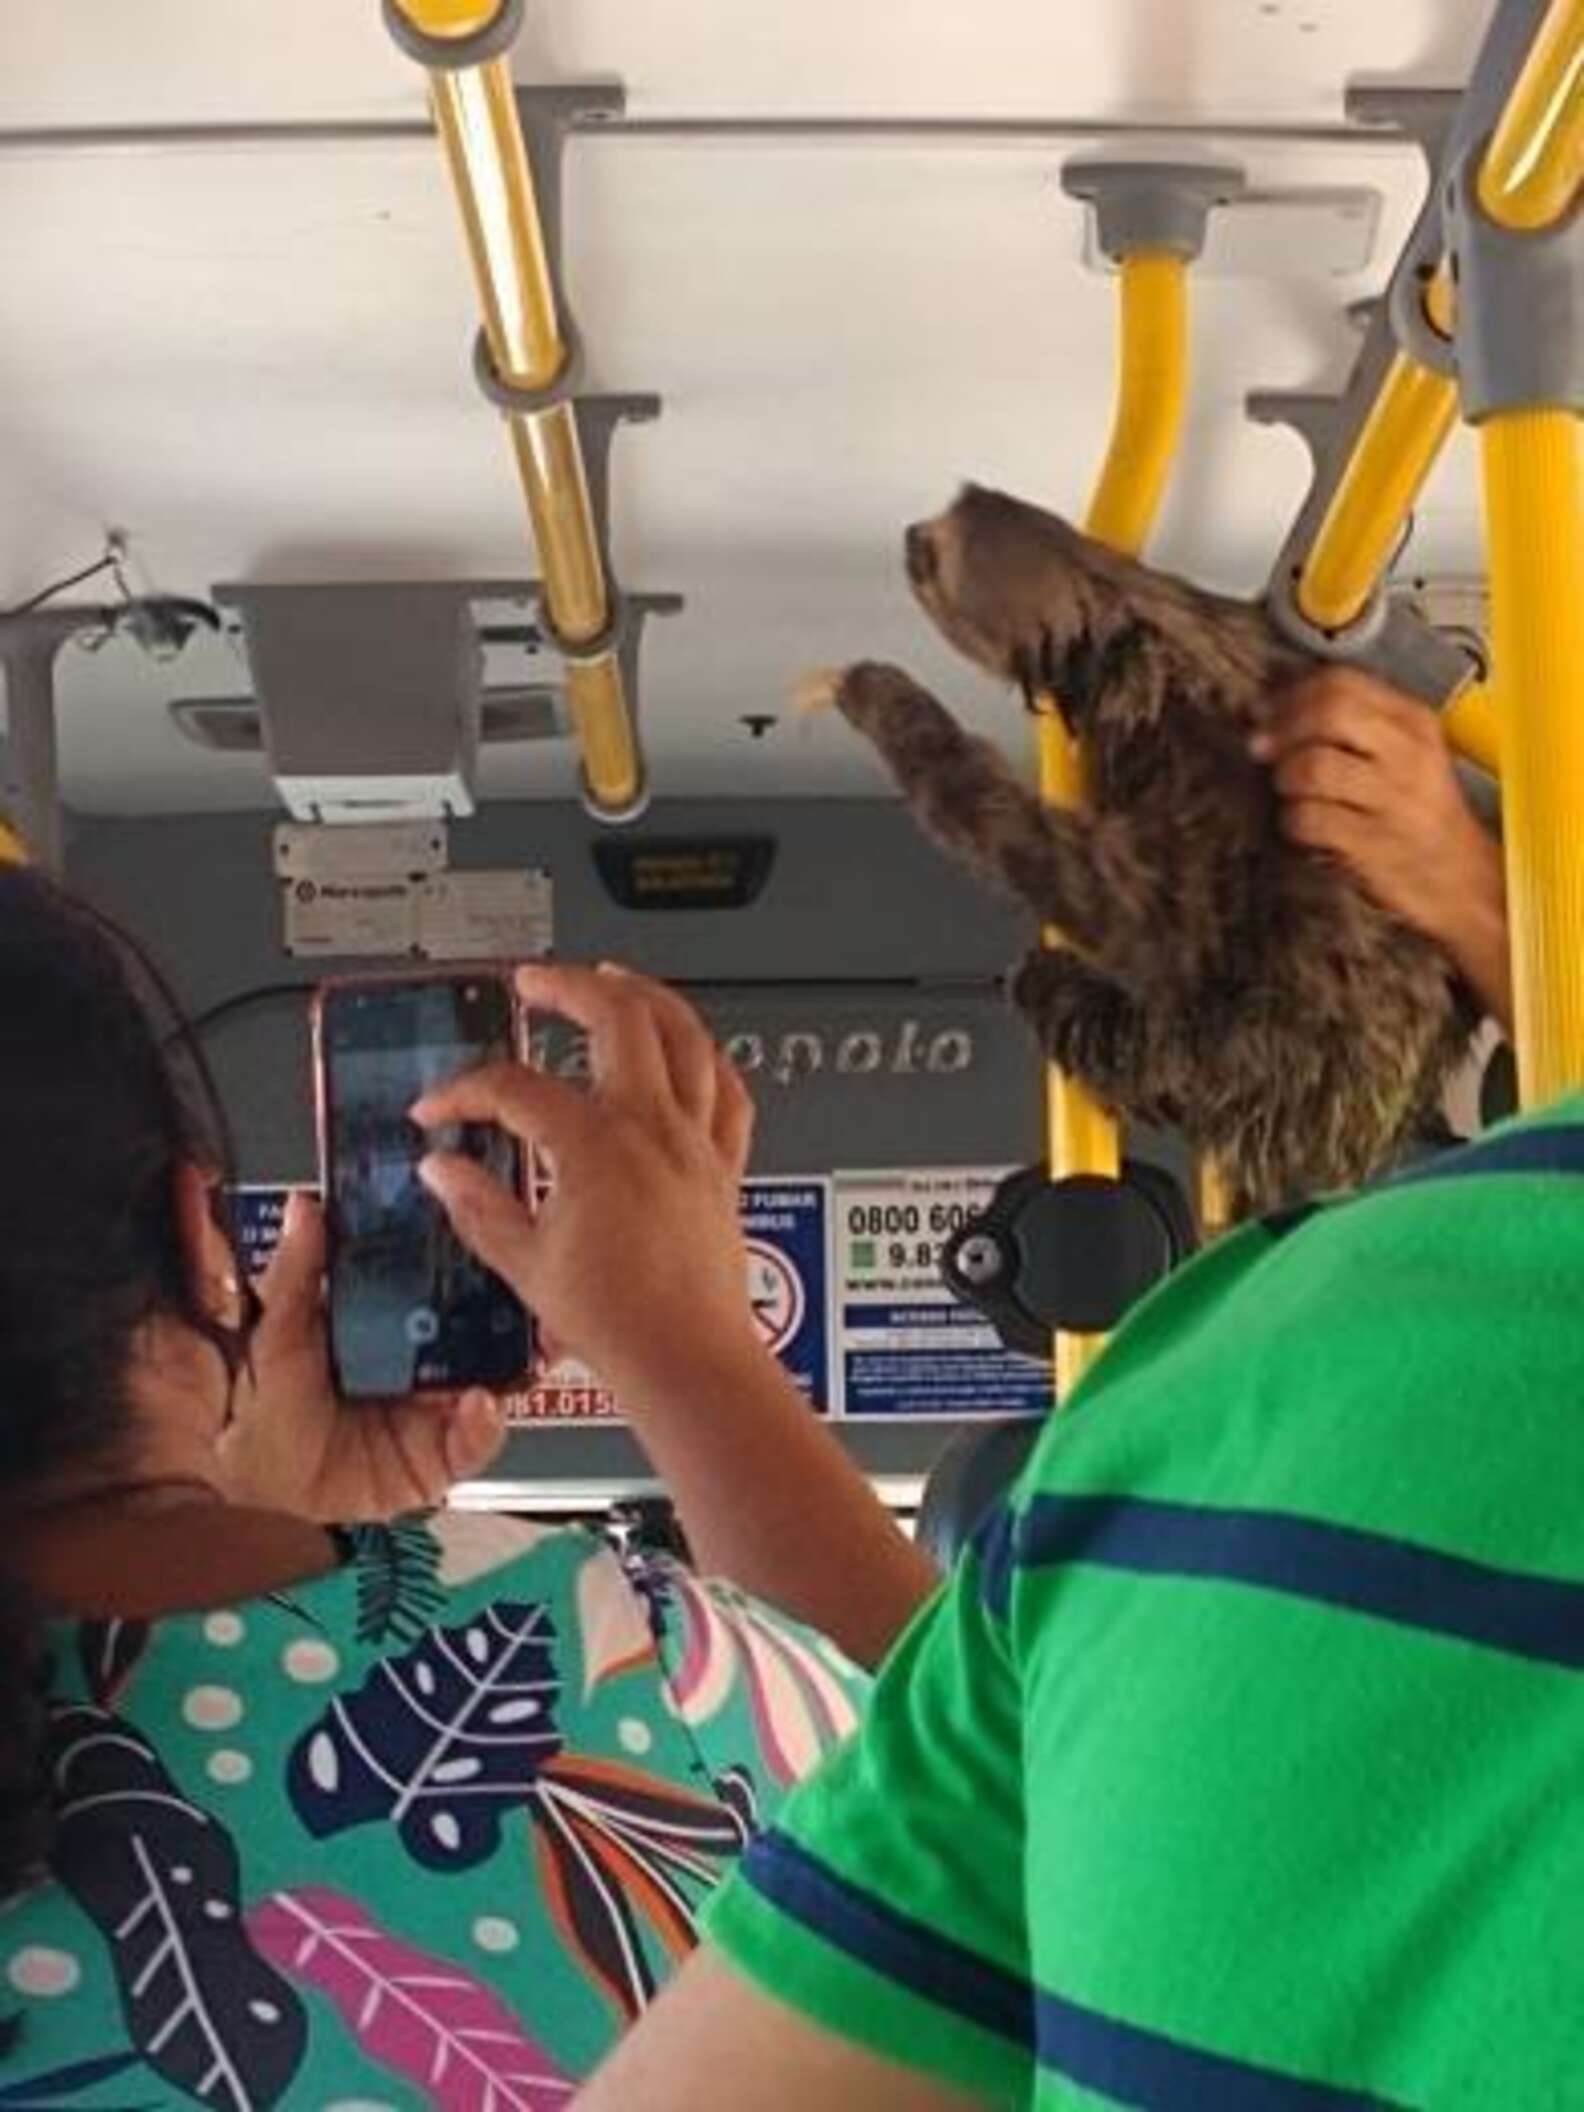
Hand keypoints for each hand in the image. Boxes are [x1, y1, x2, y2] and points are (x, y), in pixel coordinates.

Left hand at [215, 1193, 507, 1522]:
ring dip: (519, 1361)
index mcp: (394, 1319)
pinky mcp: (445, 1454)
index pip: (446, 1278)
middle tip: (527, 1288)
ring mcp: (442, 1405)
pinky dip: (485, 1422)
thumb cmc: (272, 1406)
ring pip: (500, 1377)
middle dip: (518, 1308)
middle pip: (489, 1324)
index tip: (491, 1231)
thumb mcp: (279, 1332)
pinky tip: (479, 1404)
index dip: (474, 1258)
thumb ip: (297, 1274)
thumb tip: (305, 1208)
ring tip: (523, 1345)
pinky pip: (480, 1438)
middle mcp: (428, 1358)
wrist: (267, 1488)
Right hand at [413, 964, 758, 1403]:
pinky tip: (691, 1050)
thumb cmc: (621, 1323)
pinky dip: (708, 1060)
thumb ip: (478, 1207)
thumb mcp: (526, 1264)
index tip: (440, 1109)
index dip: (465, 1092)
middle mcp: (653, 1128)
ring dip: (647, 997)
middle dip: (567, 986)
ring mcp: (695, 1142)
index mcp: (596, 1145)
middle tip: (532, 982)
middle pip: (617, 1017)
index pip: (515, 1089)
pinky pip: (729, 1093)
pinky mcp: (723, 1167)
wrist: (687, 1360)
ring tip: (614, 980)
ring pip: (685, 1037)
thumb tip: (443, 1172)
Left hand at [1253, 670, 1511, 1023]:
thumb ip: (1353, 727)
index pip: (1343, 683)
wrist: (1462, 882)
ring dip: (1285, 780)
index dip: (1292, 696)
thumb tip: (1273, 710)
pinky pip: (1309, 819)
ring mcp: (1393, 799)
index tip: (1270, 715)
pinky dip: (1293, 822)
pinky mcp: (1374, 843)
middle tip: (1265, 752)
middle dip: (1283, 731)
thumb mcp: (1405, 757)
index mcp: (1415, 723)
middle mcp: (1408, 754)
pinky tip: (1305, 828)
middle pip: (1327, 713)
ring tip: (1293, 795)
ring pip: (1312, 766)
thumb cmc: (1420, 818)